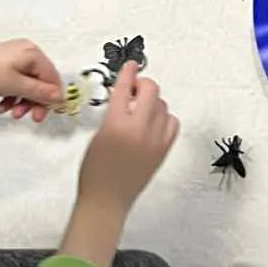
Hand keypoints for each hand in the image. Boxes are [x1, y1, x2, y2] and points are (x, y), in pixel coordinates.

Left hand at [0, 39, 64, 120]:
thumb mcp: (15, 86)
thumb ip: (39, 92)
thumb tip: (60, 97)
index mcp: (32, 53)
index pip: (51, 77)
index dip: (50, 97)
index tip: (42, 115)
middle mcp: (26, 52)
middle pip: (40, 81)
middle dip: (34, 101)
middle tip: (29, 118)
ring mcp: (14, 58)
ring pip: (27, 84)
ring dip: (22, 101)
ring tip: (11, 113)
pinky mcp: (3, 66)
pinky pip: (15, 83)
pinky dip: (12, 96)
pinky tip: (2, 106)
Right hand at [77, 64, 179, 215]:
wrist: (106, 201)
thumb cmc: (95, 173)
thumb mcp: (97, 135)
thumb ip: (113, 113)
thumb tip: (125, 97)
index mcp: (115, 124)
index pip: (124, 87)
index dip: (128, 73)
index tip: (131, 66)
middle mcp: (138, 129)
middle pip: (150, 90)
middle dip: (142, 85)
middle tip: (133, 89)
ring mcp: (154, 140)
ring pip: (162, 104)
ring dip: (151, 102)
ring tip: (140, 110)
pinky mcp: (164, 150)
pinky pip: (172, 122)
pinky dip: (164, 117)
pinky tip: (153, 122)